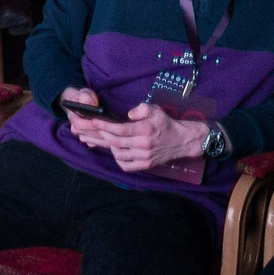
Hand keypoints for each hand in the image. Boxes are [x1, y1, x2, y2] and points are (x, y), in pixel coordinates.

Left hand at [68, 102, 207, 170]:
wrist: (182, 140)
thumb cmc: (165, 123)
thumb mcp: (156, 110)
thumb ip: (141, 109)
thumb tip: (128, 114)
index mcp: (145, 130)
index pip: (119, 129)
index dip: (103, 125)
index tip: (92, 121)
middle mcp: (144, 144)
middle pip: (115, 142)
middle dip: (100, 135)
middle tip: (90, 130)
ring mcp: (145, 156)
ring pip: (118, 154)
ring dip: (108, 146)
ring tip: (103, 139)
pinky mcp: (146, 165)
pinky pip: (126, 165)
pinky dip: (118, 159)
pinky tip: (115, 151)